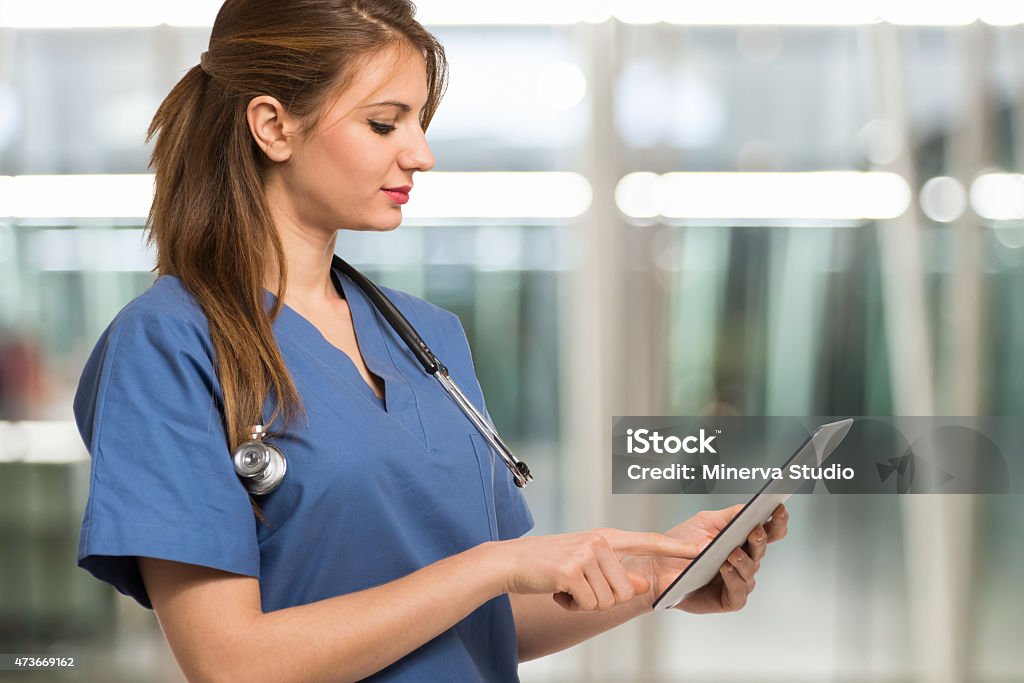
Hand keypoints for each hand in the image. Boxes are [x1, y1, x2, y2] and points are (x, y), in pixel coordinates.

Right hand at [499, 529, 702, 612]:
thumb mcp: (586, 564)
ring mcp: (586, 554)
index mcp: (606, 537)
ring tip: (566, 587)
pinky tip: (558, 591)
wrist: (510, 562)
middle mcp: (599, 542)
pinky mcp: (571, 570)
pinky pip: (587, 603)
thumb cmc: (549, 564)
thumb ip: (617, 572)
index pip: (648, 541)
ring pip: (607, 600)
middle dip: (602, 599)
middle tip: (579, 588)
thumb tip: (644, 583)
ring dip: (585, 603)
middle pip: (625, 590)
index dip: (675, 547)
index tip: (701, 549)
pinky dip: (571, 606)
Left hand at [628, 503, 788, 613]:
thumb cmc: (682, 543)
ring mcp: (738, 581)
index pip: (768, 532)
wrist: (658, 565)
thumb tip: (750, 508)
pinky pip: (738, 591)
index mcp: (743, 541)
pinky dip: (733, 579)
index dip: (777, 522)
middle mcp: (745, 561)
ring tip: (732, 552)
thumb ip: (730, 515)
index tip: (779, 508)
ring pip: (750, 571)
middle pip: (760, 550)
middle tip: (754, 530)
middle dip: (759, 540)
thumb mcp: (706, 522)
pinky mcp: (728, 599)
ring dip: (744, 561)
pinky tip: (725, 568)